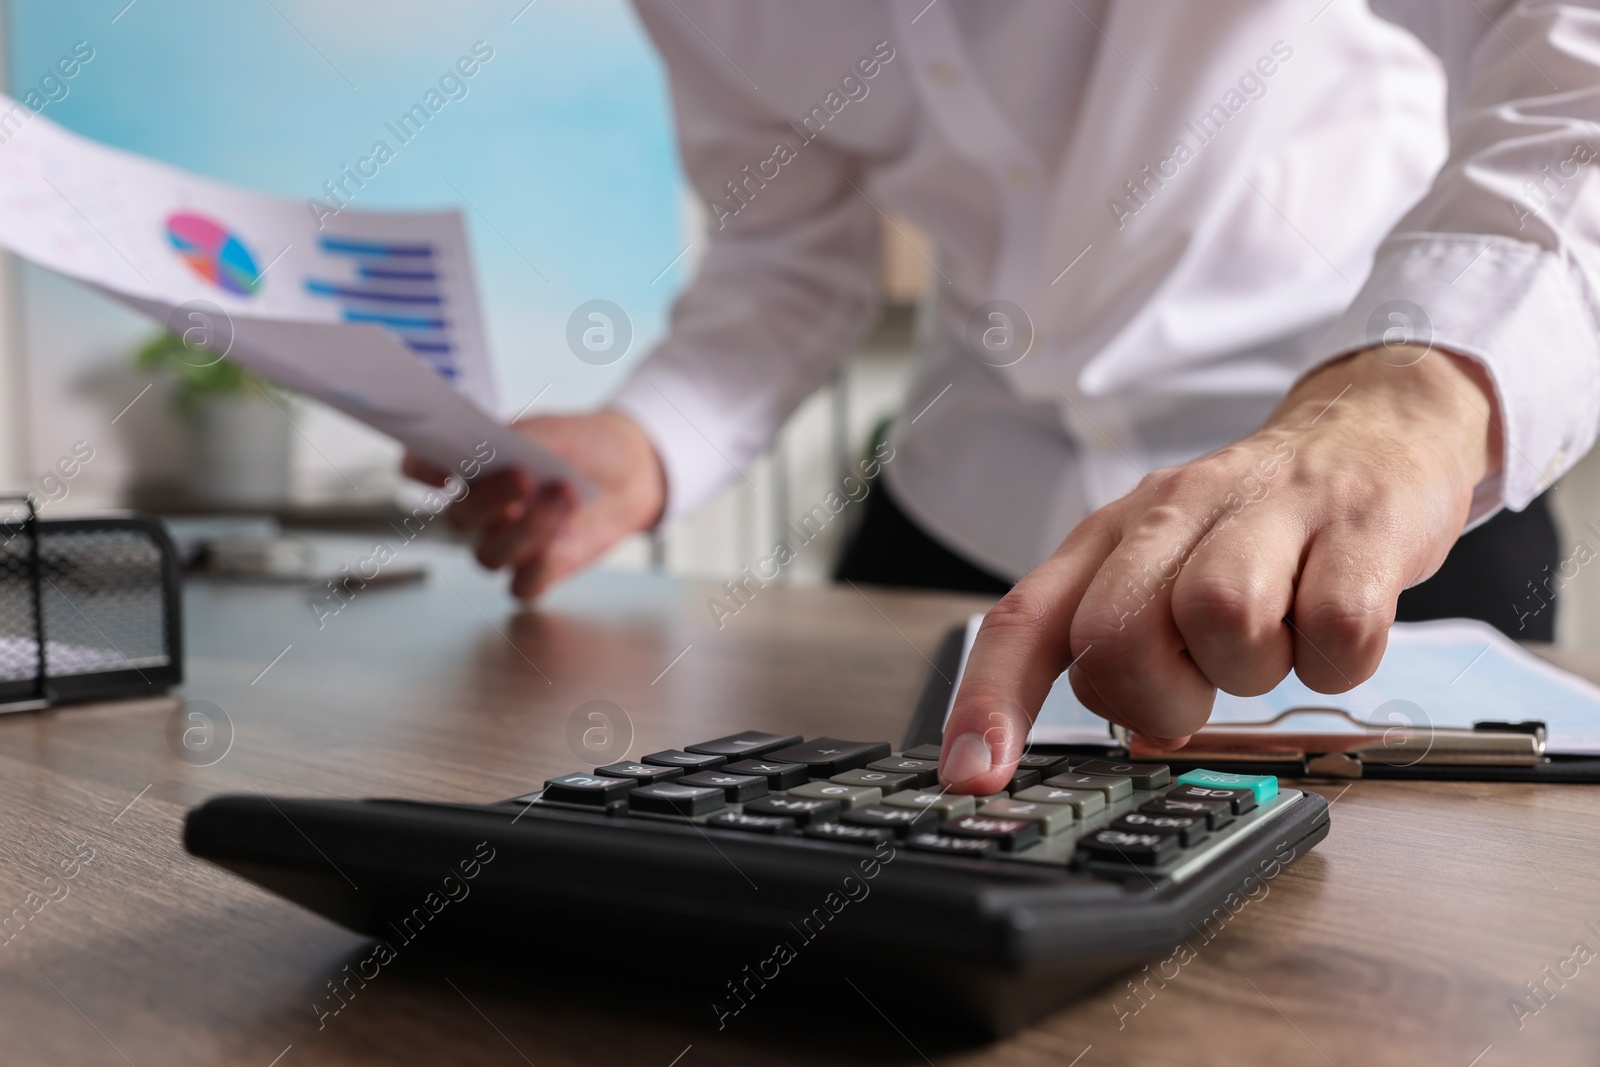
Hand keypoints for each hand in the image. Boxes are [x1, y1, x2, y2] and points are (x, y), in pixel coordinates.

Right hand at [402, 410, 664, 599]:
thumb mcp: (548, 432)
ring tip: (565, 496)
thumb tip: (492, 448)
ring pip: (488, 556)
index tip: (441, 470)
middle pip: (459, 518)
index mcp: (472, 469)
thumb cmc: (578, 446)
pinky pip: (521, 587)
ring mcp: (507, 542)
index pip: (421, 469)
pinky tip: (563, 540)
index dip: (419, 470)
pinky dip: (539, 567)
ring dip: (526, 530)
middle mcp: (482, 510)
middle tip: (524, 477)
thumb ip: (516, 441)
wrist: (628, 468)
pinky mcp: (539, 571)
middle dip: (489, 499)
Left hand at [938, 346, 1501, 793]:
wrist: (1373, 424)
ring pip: (1220, 618)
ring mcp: (1270, 511)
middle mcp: (1175, 512)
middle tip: (1200, 687)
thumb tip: (1134, 737)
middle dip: (1155, 696)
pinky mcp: (1363, 525)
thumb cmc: (1257, 521)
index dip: (990, 700)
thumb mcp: (1167, 566)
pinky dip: (1336, 662)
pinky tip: (1334, 635)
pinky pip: (1336, 629)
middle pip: (1113, 632)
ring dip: (1250, 671)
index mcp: (1112, 534)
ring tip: (1275, 643)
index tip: (972, 775)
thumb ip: (1132, 645)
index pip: (1024, 619)